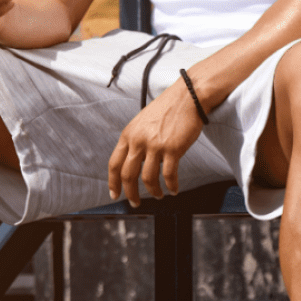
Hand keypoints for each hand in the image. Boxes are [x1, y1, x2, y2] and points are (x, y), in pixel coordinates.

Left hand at [107, 79, 204, 206]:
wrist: (188, 97)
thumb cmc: (167, 109)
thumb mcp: (142, 122)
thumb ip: (135, 140)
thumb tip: (133, 161)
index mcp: (128, 134)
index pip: (114, 163)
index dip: (113, 182)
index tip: (114, 194)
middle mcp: (138, 140)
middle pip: (127, 175)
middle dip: (130, 193)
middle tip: (135, 203)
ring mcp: (155, 145)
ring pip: (148, 178)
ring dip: (152, 191)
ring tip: (158, 195)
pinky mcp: (173, 149)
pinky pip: (169, 175)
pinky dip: (171, 186)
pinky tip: (174, 189)